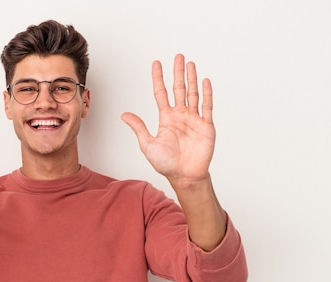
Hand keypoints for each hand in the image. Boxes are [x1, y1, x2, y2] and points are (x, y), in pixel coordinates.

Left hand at [121, 54, 214, 187]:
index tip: (156, 63)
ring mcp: (193, 119)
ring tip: (190, 64)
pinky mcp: (206, 126)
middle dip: (178, 72)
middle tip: (178, 56)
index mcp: (166, 118)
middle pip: (178, 88)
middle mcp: (180, 115)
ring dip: (192, 79)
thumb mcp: (148, 144)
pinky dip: (206, 94)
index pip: (161, 93)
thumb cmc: (166, 163)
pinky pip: (207, 106)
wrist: (185, 176)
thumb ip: (138, 128)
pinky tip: (205, 82)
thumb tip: (124, 115)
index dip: (158, 78)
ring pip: (193, 94)